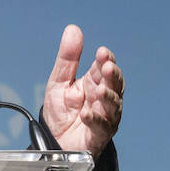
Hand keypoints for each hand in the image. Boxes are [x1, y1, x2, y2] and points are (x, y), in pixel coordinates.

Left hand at [41, 24, 123, 157]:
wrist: (54, 140)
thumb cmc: (61, 111)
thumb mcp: (59, 81)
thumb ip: (68, 58)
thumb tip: (73, 30)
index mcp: (95, 82)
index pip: (104, 67)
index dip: (105, 60)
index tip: (102, 52)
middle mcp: (104, 98)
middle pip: (115, 84)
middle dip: (112, 75)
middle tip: (106, 67)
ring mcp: (104, 116)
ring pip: (113, 105)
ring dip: (108, 97)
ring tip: (99, 91)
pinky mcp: (99, 134)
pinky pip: (101, 127)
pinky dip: (95, 119)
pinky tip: (87, 114)